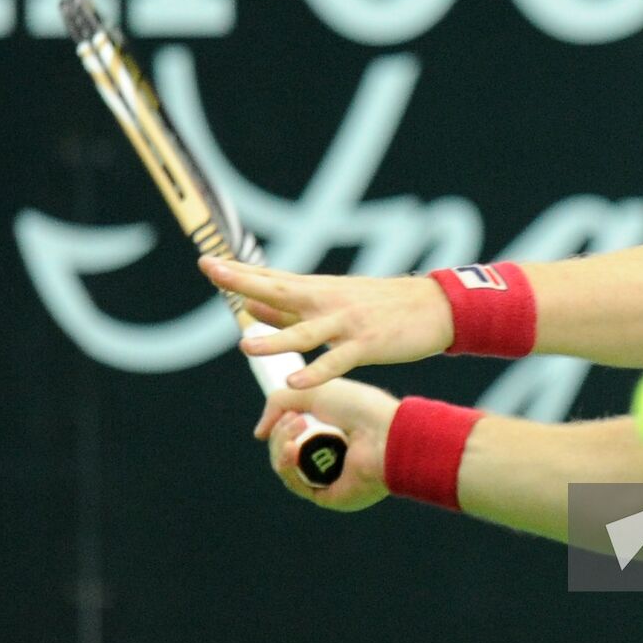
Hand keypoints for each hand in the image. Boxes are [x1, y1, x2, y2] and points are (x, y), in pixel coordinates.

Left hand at [199, 257, 453, 386]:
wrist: (435, 306)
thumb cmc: (382, 306)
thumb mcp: (335, 301)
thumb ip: (292, 308)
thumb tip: (249, 308)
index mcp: (318, 291)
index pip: (272, 279)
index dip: (239, 272)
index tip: (207, 262)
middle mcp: (328, 301)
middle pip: (280, 290)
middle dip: (244, 281)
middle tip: (211, 269)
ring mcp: (347, 322)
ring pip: (305, 332)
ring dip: (276, 338)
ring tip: (246, 346)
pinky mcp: (367, 344)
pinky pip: (338, 361)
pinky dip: (316, 371)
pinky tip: (295, 381)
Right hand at [255, 377, 400, 511]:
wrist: (384, 433)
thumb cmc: (359, 407)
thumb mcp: (315, 391)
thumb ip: (280, 402)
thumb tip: (259, 433)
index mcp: (331, 430)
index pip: (293, 430)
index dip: (282, 421)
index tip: (280, 412)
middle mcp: (329, 454)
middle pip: (284, 448)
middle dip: (282, 431)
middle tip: (296, 418)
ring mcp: (328, 475)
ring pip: (286, 465)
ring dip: (282, 445)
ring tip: (298, 426)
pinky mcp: (328, 495)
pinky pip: (296, 483)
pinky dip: (287, 466)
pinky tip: (290, 449)